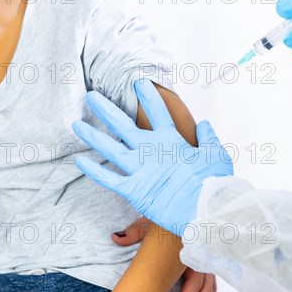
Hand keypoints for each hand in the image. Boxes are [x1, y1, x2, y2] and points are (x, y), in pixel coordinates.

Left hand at [73, 79, 233, 235]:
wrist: (206, 209)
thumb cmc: (214, 183)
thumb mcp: (216, 154)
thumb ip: (208, 137)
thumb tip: (203, 123)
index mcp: (171, 140)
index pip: (157, 112)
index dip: (148, 96)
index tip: (138, 82)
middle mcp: (150, 150)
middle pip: (122, 125)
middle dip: (106, 109)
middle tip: (91, 96)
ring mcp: (139, 169)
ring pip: (109, 148)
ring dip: (92, 135)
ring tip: (75, 124)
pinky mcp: (133, 189)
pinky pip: (107, 178)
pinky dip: (93, 170)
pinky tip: (78, 161)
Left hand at [112, 217, 216, 291]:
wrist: (176, 215)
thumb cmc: (164, 221)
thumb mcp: (150, 224)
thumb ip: (135, 232)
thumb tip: (116, 237)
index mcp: (190, 251)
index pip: (194, 279)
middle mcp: (201, 260)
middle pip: (205, 291)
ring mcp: (204, 267)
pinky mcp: (203, 273)